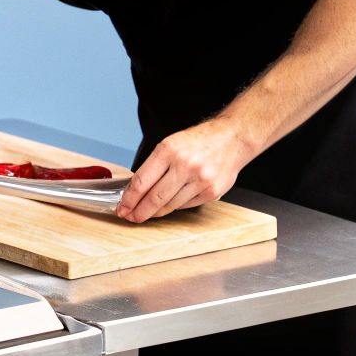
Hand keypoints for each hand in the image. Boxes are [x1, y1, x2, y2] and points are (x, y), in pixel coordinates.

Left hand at [115, 119, 254, 221]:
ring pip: (170, 205)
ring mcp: (200, 180)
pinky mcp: (212, 191)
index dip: (129, 199)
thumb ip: (154, 166)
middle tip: (130, 217)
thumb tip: (135, 190)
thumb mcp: (170, 144)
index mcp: (169, 150)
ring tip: (148, 212)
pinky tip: (170, 204)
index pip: (142, 182)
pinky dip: (176, 206)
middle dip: (139, 211)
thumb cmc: (199, 141)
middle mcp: (185, 165)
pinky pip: (186, 205)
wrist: (232, 138)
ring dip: (156, 211)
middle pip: (155, 198)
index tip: (122, 207)